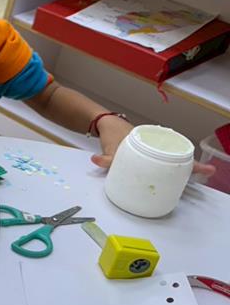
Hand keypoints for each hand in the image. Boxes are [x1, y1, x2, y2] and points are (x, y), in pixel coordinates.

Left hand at [90, 116, 215, 176]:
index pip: (174, 151)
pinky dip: (167, 170)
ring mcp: (151, 151)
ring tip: (198, 175)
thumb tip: (96, 161)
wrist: (106, 125)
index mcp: (150, 142)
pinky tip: (174, 179)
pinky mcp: (145, 157)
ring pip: (171, 160)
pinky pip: (159, 164)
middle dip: (192, 165)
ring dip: (183, 168)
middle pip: (178, 156)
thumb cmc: (112, 134)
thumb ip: (106, 158)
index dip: (190, 161)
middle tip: (207, 171)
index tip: (204, 167)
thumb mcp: (110, 147)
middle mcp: (154, 146)